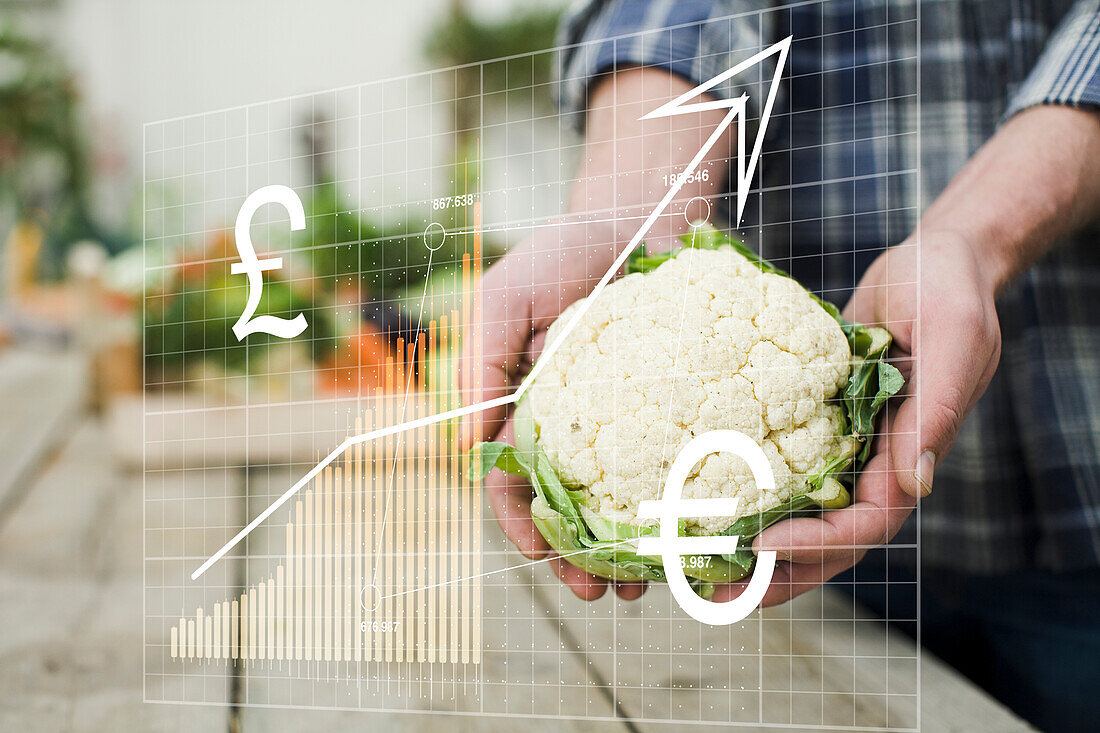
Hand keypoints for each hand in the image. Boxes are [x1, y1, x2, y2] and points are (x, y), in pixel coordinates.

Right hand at [459, 218, 648, 600]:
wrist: (640, 210)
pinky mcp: (683, 408)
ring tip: (650, 582)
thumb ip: (480, 364)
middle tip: (604, 593)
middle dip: (580, 558)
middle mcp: (579, 426)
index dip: (522, 524)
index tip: (541, 556)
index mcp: (529, 410)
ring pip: (626, 499)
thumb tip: (464, 448)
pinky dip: (682, 504)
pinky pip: (682, 464)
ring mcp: (633, 422)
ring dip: (631, 547)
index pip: (514, 483)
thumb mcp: (504, 299)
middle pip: (573, 508)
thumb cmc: (563, 251)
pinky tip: (697, 531)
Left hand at [718, 231, 1001, 606]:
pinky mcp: (813, 424)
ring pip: (796, 517)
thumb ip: (936, 413)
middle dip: (773, 576)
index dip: (816, 546)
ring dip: (751, 550)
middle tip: (713, 598)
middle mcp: (872, 466)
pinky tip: (698, 499)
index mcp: (908, 460)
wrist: (933, 263)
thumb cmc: (948, 293)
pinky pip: (778, 469)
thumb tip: (913, 486)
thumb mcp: (955, 342)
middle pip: (823, 543)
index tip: (763, 548)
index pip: (862, 526)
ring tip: (695, 570)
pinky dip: (745, 492)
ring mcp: (842, 450)